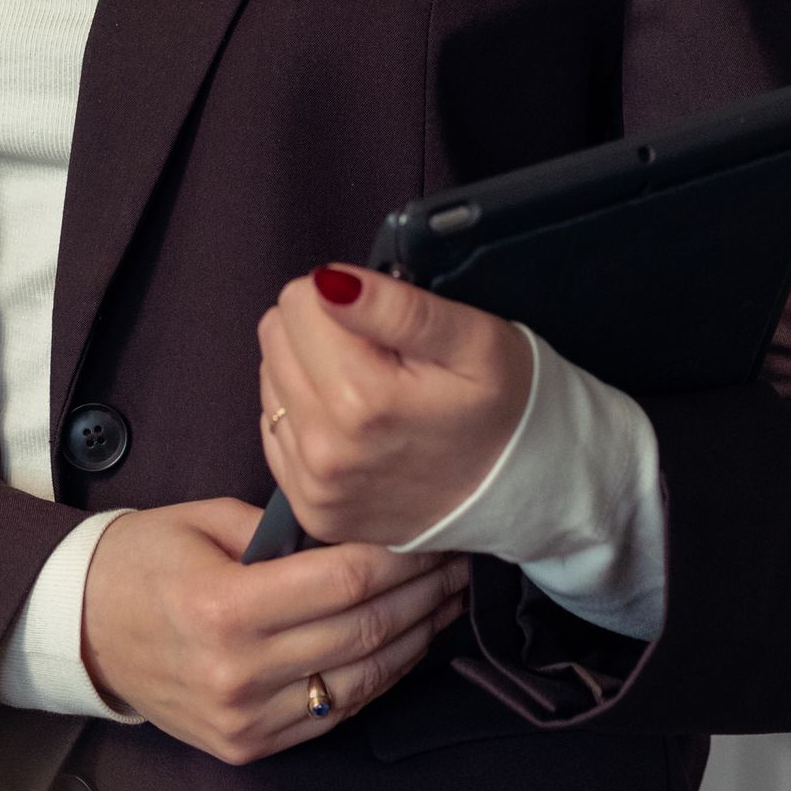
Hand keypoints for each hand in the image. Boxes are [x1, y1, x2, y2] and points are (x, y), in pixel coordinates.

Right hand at [76, 501, 466, 765]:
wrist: (80, 631)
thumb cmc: (141, 562)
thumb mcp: (201, 519)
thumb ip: (279, 526)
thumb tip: (354, 526)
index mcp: (225, 606)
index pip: (346, 581)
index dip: (405, 557)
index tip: (436, 533)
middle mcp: (238, 671)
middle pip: (365, 632)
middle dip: (424, 595)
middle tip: (459, 563)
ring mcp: (244, 717)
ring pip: (361, 682)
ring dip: (414, 641)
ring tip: (444, 604)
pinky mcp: (247, 743)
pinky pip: (333, 714)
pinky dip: (377, 679)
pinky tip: (401, 646)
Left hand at [257, 264, 533, 548]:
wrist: (519, 494)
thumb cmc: (502, 408)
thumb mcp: (476, 341)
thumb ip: (400, 307)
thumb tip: (327, 282)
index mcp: (362, 399)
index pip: (300, 299)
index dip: (345, 298)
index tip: (386, 328)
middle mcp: (326, 450)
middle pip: (277, 335)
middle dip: (322, 332)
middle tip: (382, 357)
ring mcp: (314, 486)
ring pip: (271, 379)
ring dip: (312, 373)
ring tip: (371, 391)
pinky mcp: (309, 508)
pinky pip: (274, 429)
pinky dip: (309, 417)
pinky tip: (356, 426)